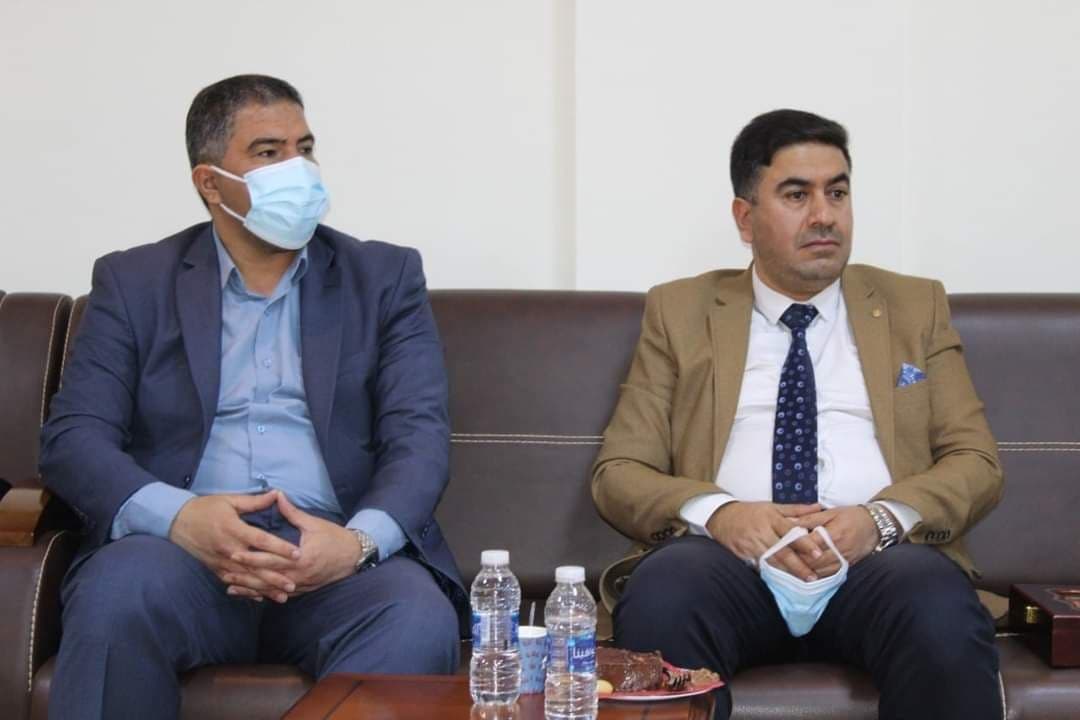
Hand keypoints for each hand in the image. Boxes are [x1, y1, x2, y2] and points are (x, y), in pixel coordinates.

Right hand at [168, 491, 301, 602]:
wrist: (177, 521)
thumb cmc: (206, 508)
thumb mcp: (230, 501)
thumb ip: (255, 501)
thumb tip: (277, 494)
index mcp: (234, 529)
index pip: (261, 541)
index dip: (280, 548)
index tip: (297, 554)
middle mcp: (228, 549)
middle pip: (256, 566)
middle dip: (276, 576)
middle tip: (294, 583)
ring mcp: (221, 562)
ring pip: (247, 579)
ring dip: (265, 589)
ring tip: (283, 596)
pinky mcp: (215, 569)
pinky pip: (234, 582)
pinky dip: (248, 591)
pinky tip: (261, 598)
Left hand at [228, 493, 363, 597]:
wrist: (354, 557)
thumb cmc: (335, 538)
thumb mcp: (314, 523)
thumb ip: (292, 513)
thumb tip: (277, 496)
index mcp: (301, 557)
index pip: (270, 558)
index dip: (251, 556)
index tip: (233, 552)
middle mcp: (298, 575)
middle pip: (266, 577)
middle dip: (245, 576)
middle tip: (225, 572)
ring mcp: (299, 585)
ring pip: (270, 590)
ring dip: (250, 588)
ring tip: (230, 587)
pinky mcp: (301, 590)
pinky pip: (278, 594)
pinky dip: (262, 595)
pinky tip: (249, 594)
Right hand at [706, 501, 824, 581]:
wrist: (722, 517)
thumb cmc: (751, 512)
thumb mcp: (772, 507)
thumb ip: (796, 510)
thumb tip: (818, 507)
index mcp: (771, 518)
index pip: (790, 532)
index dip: (804, 543)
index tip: (818, 553)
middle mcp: (761, 532)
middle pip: (782, 551)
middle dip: (798, 566)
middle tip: (812, 577)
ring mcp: (751, 545)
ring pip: (771, 561)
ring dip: (786, 573)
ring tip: (800, 583)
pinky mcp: (742, 555)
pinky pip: (757, 566)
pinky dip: (769, 574)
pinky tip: (779, 582)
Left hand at [791, 505, 880, 571]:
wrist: (875, 526)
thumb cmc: (851, 516)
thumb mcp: (830, 512)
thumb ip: (809, 518)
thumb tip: (789, 521)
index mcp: (834, 534)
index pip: (809, 544)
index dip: (794, 546)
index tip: (780, 544)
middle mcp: (839, 550)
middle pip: (813, 561)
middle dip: (797, 561)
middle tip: (782, 558)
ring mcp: (843, 560)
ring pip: (820, 571)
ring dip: (804, 570)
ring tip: (789, 566)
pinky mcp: (846, 567)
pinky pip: (829, 575)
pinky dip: (816, 575)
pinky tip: (805, 572)